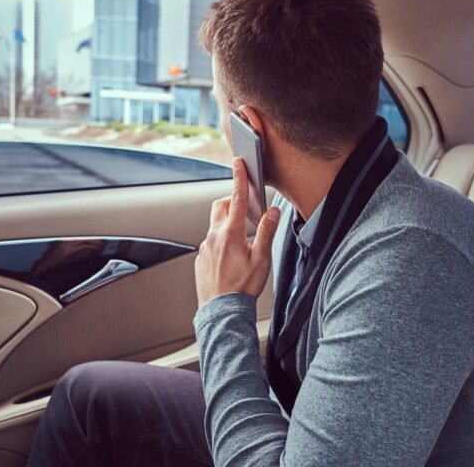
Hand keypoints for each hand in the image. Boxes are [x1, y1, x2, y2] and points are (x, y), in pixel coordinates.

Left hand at [195, 158, 280, 307]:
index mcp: (231, 233)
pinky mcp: (200, 259)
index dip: (239, 178)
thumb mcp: (261, 259)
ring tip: (243, 242)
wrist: (221, 312)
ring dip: (228, 225)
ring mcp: (205, 248)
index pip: (236, 198)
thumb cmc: (243, 287)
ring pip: (215, 226)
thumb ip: (266, 232)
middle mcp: (214, 236)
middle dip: (232, 201)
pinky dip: (221, 242)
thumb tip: (272, 211)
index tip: (239, 162)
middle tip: (247, 209)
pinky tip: (232, 259)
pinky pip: (211, 243)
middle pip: (221, 206)